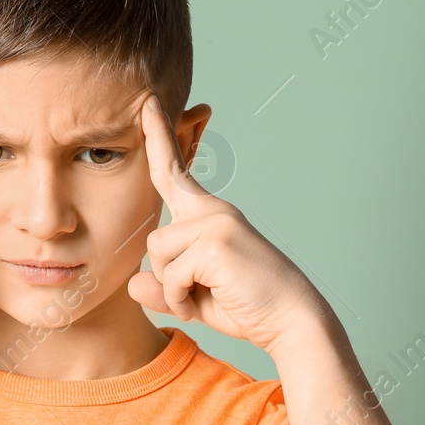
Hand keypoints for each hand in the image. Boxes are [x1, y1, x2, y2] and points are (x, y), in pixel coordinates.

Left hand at [126, 94, 322, 352]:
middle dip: (169, 278)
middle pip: (154, 239)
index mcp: (209, 215)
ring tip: (207, 298)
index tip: (148, 103)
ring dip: (174, 290)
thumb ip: (163, 289)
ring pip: (158, 256)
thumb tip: (133, 284)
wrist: (291, 320)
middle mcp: (212, 211)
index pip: (173, 171)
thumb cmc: (248, 307)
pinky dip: (181, 299)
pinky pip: (171, 275)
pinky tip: (208, 301)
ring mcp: (216, 222)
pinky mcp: (216, 241)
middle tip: (201, 295)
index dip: (158, 138)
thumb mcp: (194, 298)